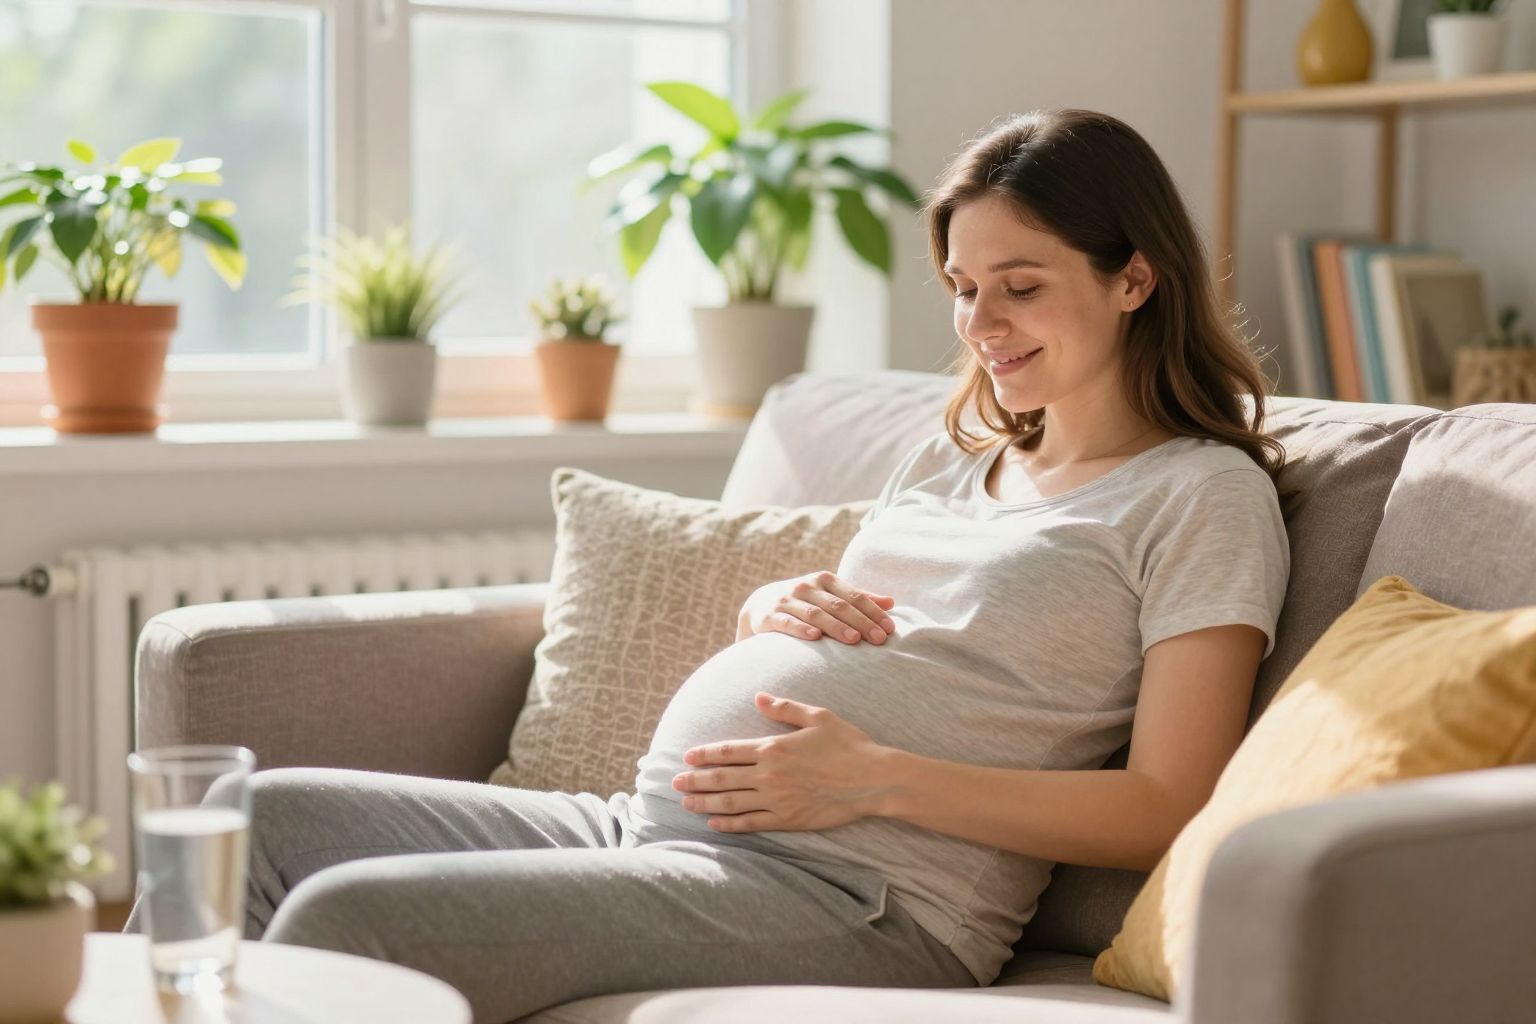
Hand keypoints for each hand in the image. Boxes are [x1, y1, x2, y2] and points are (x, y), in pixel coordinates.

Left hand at [671, 693, 891, 832]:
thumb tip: (759, 696)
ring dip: (705, 803)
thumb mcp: (818, 716)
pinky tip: (714, 824)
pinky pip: (751, 823)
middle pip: (722, 778)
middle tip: (674, 783)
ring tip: (686, 804)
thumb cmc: (848, 745)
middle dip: (695, 780)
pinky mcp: (788, 819)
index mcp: (774, 746)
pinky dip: (729, 824)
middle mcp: (770, 774)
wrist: (873, 779)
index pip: (728, 751)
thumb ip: (784, 708)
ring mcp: (777, 799)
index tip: (687, 756)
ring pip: (731, 802)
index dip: (704, 754)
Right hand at [737, 570, 895, 644]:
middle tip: (879, 639)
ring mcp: (787, 600)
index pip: (854, 596)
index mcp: (824, 580)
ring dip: (836, 627)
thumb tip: (891, 602)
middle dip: (861, 622)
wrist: (760, 604)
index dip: (873, 612)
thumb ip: (858, 598)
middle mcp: (806, 586)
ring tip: (854, 640)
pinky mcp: (769, 615)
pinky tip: (815, 637)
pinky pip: (787, 622)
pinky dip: (800, 629)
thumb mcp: (829, 595)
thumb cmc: (805, 602)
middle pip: (838, 605)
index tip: (890, 629)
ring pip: (815, 613)